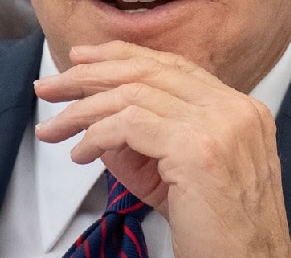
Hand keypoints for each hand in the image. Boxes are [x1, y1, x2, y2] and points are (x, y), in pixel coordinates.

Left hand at [33, 41, 290, 256]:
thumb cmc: (219, 233)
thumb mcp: (179, 176)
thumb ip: (145, 140)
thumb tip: (98, 117)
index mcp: (238, 109)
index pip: (172, 66)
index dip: (121, 58)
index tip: (84, 61)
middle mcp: (233, 109)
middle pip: (149, 72)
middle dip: (90, 75)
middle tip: (52, 87)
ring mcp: (219, 125)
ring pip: (133, 95)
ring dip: (82, 110)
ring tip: (55, 127)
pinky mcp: (197, 149)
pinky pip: (129, 125)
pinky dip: (95, 135)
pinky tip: (80, 152)